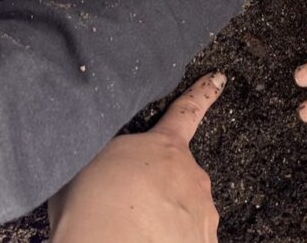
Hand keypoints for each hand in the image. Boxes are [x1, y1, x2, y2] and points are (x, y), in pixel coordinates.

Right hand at [50, 73, 224, 242]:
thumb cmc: (96, 203)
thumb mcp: (88, 162)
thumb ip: (107, 155)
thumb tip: (102, 162)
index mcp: (166, 146)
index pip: (187, 111)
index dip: (202, 93)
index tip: (218, 79)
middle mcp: (192, 176)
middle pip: (178, 174)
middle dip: (158, 186)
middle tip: (127, 201)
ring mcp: (203, 212)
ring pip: (183, 210)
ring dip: (163, 216)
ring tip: (132, 228)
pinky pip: (187, 236)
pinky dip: (170, 239)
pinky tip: (147, 241)